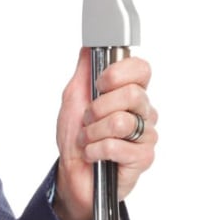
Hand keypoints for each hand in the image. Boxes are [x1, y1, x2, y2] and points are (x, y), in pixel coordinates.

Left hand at [52, 50, 154, 219]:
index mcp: (130, 93)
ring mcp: (146, 135)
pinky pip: (118, 146)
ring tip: (88, 139)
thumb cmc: (76, 138)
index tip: (99, 84)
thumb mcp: (73, 97)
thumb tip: (89, 46)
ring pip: (121, 121)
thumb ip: (84, 70)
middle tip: (87, 119)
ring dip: (93, 132)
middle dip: (98, 108)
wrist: (72, 174)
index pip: (142, 69)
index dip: (118, 73)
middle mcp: (143, 111)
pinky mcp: (143, 158)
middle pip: (131, 94)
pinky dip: (96, 150)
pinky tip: (94, 155)